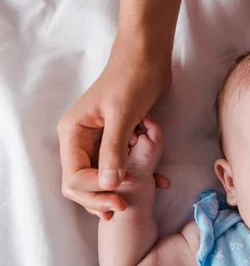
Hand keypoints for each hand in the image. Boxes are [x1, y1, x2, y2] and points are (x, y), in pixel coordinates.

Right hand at [57, 35, 171, 219]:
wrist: (148, 59)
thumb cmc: (132, 79)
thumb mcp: (122, 115)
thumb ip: (114, 149)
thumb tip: (108, 184)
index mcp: (73, 133)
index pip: (74, 176)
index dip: (94, 191)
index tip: (119, 196)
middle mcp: (81, 140)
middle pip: (83, 182)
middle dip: (102, 196)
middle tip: (124, 206)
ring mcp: (99, 141)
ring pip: (103, 177)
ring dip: (121, 189)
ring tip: (143, 197)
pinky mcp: (118, 140)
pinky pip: (122, 166)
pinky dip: (138, 175)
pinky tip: (159, 182)